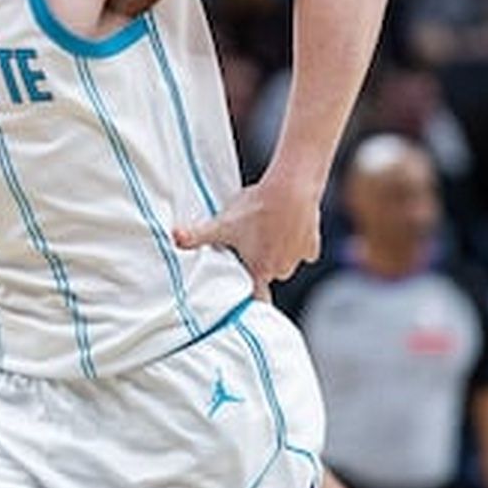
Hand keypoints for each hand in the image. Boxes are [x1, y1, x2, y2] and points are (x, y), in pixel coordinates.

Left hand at [172, 178, 319, 295]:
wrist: (290, 189)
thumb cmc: (256, 208)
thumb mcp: (221, 223)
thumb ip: (197, 235)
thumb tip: (175, 238)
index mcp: (260, 270)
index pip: (257, 297)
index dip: (249, 298)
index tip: (245, 297)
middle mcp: (282, 270)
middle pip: (267, 274)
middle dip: (258, 264)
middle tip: (247, 246)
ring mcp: (299, 258)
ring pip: (284, 261)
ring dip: (276, 252)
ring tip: (264, 231)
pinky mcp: (312, 245)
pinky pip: (301, 249)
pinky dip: (294, 241)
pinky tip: (284, 227)